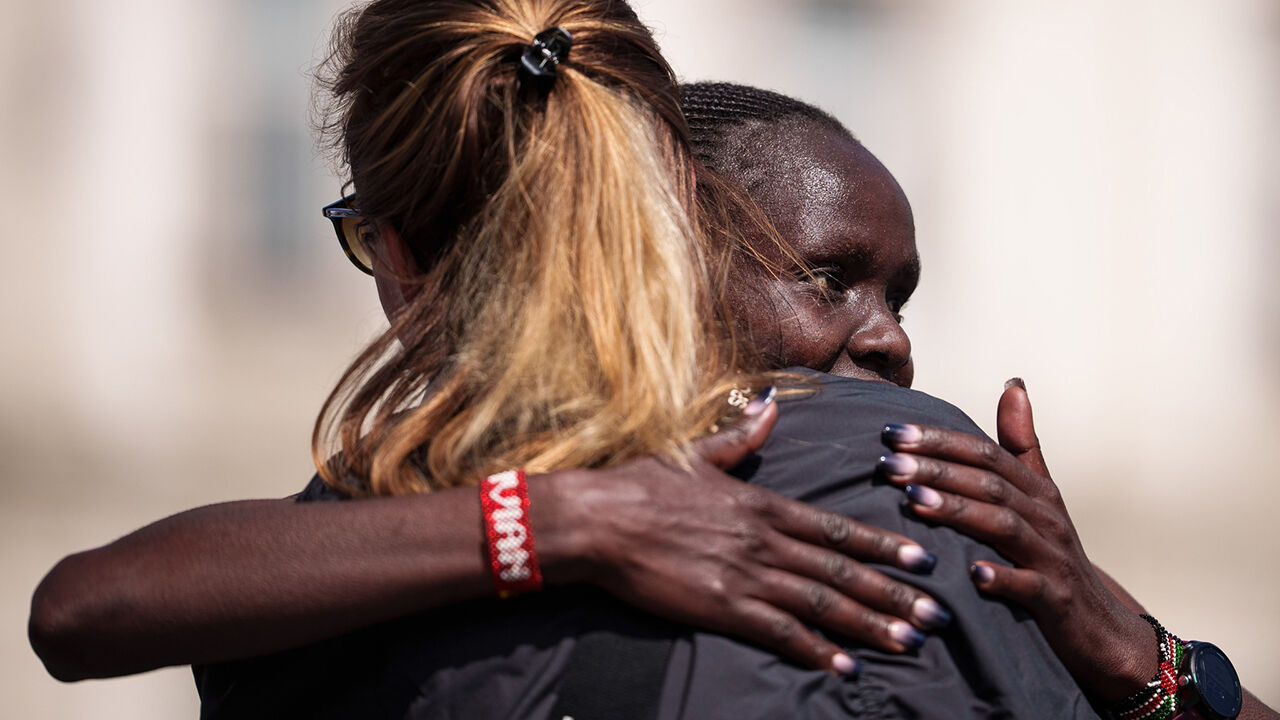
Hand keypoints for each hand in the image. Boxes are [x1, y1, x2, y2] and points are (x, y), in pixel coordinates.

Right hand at [539, 389, 950, 676]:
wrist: (596, 520)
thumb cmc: (641, 485)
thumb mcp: (696, 453)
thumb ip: (741, 436)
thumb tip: (770, 405)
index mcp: (763, 504)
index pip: (837, 527)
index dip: (883, 546)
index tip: (921, 559)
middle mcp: (765, 540)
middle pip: (842, 570)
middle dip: (893, 594)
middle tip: (935, 614)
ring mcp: (746, 575)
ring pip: (822, 603)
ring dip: (869, 625)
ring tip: (908, 643)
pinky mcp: (722, 607)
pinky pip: (780, 633)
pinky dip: (815, 651)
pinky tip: (843, 667)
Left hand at [875, 380, 1156, 701]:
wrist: (1099, 627)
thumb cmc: (1053, 556)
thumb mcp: (1041, 498)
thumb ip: (1022, 443)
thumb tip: (1013, 383)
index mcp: (1035, 490)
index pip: (984, 453)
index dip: (939, 441)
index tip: (891, 432)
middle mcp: (1045, 516)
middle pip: (988, 483)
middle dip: (936, 469)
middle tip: (888, 462)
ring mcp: (1051, 557)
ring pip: (1003, 526)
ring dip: (957, 511)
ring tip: (914, 500)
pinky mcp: (1054, 600)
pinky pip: (1027, 586)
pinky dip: (1001, 578)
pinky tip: (972, 574)